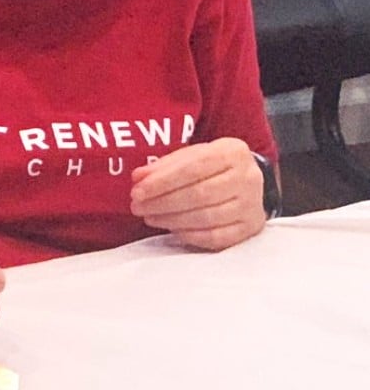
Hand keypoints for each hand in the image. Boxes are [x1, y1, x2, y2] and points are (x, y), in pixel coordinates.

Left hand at [130, 137, 266, 250]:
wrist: (244, 181)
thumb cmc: (211, 167)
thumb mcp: (189, 157)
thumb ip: (163, 166)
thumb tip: (139, 177)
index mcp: (233, 152)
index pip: (193, 167)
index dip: (162, 181)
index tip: (138, 191)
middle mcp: (248, 178)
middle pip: (200, 194)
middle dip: (162, 202)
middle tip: (138, 206)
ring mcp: (252, 205)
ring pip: (207, 217)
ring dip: (172, 220)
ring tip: (149, 217)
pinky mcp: (251, 228)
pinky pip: (217, 237)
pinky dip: (190, 235)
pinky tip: (171, 230)